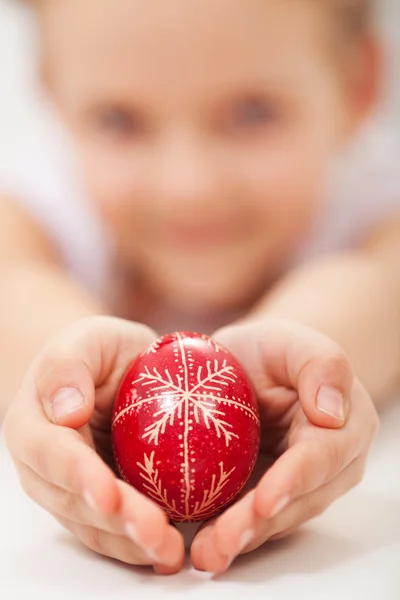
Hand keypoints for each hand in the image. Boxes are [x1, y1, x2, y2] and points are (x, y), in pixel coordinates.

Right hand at [3, 316, 184, 574]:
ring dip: (131, 544)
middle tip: (156, 533)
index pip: (51, 453)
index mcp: (31, 424)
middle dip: (115, 521)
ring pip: (93, 526)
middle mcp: (44, 466)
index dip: (78, 475)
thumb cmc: (100, 351)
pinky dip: (138, 546)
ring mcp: (69, 490)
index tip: (108, 493)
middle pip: (74, 501)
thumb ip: (69, 365)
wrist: (112, 374)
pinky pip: (113, 532)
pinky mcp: (98, 503)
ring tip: (171, 553)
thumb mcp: (88, 339)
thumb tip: (65, 411)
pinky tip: (170, 552)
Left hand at [190, 319, 378, 572]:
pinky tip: (201, 544)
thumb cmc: (271, 350)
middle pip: (299, 500)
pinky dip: (228, 532)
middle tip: (222, 542)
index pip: (323, 457)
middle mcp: (331, 465)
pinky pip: (253, 518)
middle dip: (261, 523)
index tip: (264, 499)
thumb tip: (332, 411)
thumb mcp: (291, 341)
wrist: (249, 366)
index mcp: (347, 426)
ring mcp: (299, 484)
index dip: (295, 480)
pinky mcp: (268, 493)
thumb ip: (321, 363)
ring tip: (207, 553)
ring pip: (276, 518)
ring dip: (242, 539)